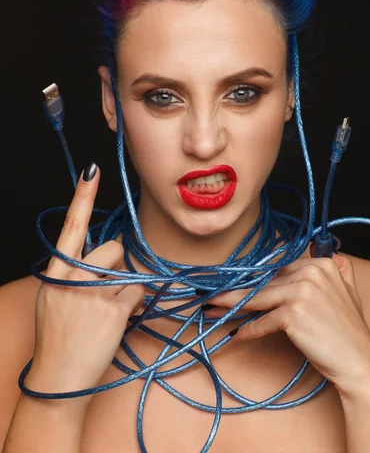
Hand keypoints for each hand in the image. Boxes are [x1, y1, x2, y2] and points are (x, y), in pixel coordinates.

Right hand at [28, 163, 143, 393]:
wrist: (58, 378)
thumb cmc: (58, 336)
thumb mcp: (54, 298)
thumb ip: (74, 274)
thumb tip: (104, 256)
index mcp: (56, 273)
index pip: (70, 227)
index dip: (82, 197)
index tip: (92, 169)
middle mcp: (73, 278)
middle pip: (112, 249)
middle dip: (116, 266)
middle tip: (105, 291)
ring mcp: (93, 293)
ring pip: (126, 271)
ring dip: (124, 288)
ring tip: (105, 312)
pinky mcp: (113, 310)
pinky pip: (137, 294)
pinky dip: (132, 307)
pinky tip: (114, 323)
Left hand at [206, 254, 369, 397]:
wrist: (359, 363)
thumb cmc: (348, 332)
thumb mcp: (344, 291)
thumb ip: (329, 270)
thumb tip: (310, 254)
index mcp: (320, 263)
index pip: (276, 269)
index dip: (253, 278)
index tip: (231, 282)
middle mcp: (311, 272)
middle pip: (263, 282)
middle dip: (234, 290)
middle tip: (209, 295)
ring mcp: (302, 291)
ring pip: (256, 298)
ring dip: (228, 305)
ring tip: (209, 308)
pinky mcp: (293, 313)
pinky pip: (263, 322)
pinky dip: (248, 330)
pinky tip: (235, 335)